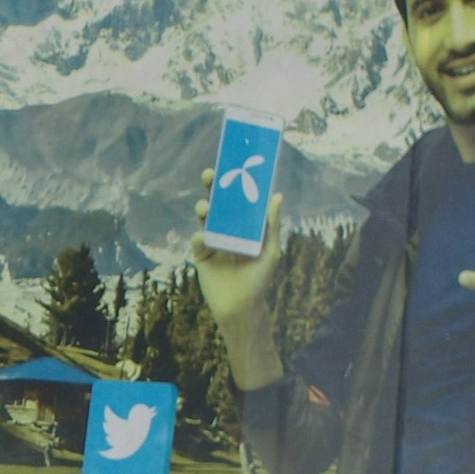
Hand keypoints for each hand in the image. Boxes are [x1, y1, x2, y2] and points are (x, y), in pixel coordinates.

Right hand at [191, 193, 287, 387]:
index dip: (233, 184)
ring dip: (203, 210)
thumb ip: (271, 225)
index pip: (237, 201)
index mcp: (244, 226)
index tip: (231, 166)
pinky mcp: (201, 255)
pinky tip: (204, 237)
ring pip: (205, 219)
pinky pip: (197, 242)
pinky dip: (199, 237)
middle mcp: (227, 230)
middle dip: (213, 189)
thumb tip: (276, 196)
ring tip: (205, 208)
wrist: (242, 307)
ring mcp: (213, 242)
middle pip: (218, 204)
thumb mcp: (270, 251)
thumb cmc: (260, 279)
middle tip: (209, 176)